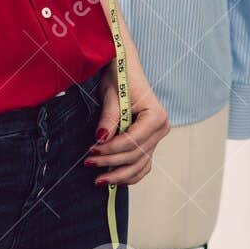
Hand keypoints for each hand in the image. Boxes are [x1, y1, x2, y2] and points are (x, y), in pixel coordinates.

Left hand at [86, 67, 169, 186]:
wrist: (124, 68)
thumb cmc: (119, 76)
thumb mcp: (111, 94)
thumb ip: (109, 118)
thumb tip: (101, 139)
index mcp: (156, 115)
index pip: (133, 140)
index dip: (111, 149)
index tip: (92, 151)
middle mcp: (161, 128)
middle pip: (135, 155)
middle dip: (111, 162)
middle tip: (89, 163)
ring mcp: (157, 136)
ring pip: (140, 164)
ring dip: (119, 174)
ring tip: (99, 180)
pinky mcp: (150, 141)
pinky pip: (142, 164)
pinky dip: (130, 174)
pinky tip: (114, 180)